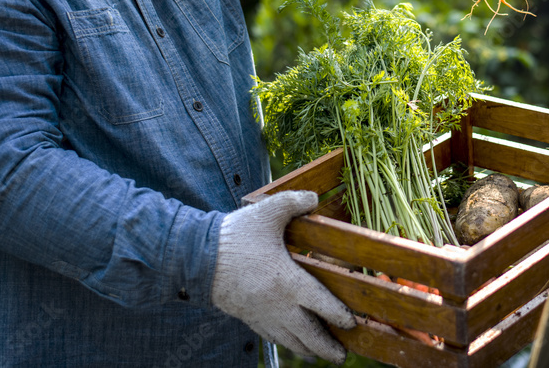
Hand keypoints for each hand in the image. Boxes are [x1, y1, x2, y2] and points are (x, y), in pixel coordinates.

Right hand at [212, 191, 355, 362]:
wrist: (197, 258)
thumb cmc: (235, 236)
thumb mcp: (267, 212)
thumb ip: (294, 202)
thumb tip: (314, 198)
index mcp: (287, 281)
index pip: (321, 304)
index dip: (338, 316)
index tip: (352, 324)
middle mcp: (278, 304)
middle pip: (308, 333)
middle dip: (327, 347)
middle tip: (342, 357)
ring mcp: (262, 314)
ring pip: (290, 340)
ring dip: (308, 349)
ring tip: (320, 355)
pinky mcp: (248, 317)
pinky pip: (271, 337)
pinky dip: (286, 344)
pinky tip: (291, 344)